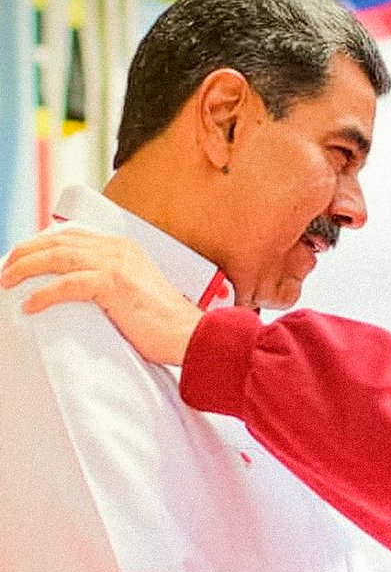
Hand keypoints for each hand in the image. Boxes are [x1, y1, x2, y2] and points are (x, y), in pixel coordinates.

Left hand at [1, 230, 202, 365]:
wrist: (192, 335)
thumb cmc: (165, 324)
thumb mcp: (135, 292)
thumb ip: (109, 283)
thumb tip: (79, 292)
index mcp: (123, 247)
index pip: (71, 236)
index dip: (41, 244)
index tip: (22, 258)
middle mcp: (118, 248)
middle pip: (59, 241)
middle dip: (25, 252)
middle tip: (6, 269)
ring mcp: (117, 264)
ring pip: (57, 257)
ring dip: (25, 268)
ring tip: (7, 282)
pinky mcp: (114, 284)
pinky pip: (67, 284)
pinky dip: (44, 294)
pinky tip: (30, 305)